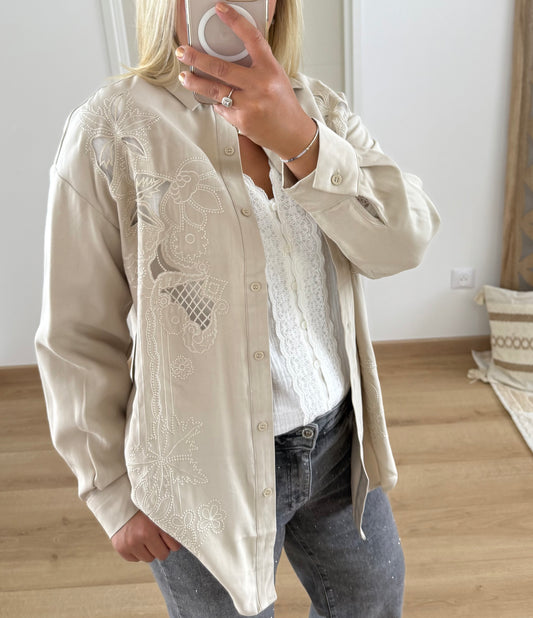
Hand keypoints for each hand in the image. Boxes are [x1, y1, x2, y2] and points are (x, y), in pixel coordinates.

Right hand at [111, 510, 181, 561]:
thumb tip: (185, 535)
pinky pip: (135, 559)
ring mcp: (131, 543)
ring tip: (145, 537)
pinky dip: (136, 552)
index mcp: (155, 524)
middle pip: (162, 555)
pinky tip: (135, 540)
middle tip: (157, 538)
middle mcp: (143, 534)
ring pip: (148, 559)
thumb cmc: (142, 507)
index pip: (174, 546)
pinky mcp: (121, 548)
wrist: (119, 503)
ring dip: (148, 550)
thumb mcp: (157, 510)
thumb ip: (168, 522)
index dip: (172, 542)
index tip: (169, 537)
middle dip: (161, 548)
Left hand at [176, 2, 316, 164]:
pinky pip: (222, 108)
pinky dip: (218, 103)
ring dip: (195, 82)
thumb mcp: (275, 77)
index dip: (235, 21)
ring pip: (215, 90)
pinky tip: (218, 100)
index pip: (252, 39)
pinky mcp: (241, 121)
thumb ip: (255, 65)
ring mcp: (249, 104)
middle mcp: (260, 85)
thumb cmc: (283, 104)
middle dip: (197, 58)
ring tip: (184, 76)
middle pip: (221, 67)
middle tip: (183, 51)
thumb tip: (229, 54)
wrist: (291, 134)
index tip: (220, 9)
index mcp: (270, 69)